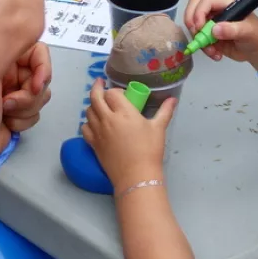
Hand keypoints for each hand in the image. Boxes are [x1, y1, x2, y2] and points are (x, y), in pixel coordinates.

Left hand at [1, 42, 51, 131]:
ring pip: (41, 97)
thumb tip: (28, 38)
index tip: (36, 84)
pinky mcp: (14, 115)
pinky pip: (35, 114)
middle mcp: (6, 73)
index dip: (42, 67)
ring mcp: (11, 94)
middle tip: (9, 102)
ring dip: (26, 108)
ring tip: (4, 114)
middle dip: (31, 93)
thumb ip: (7, 51)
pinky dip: (23, 121)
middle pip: (41, 76)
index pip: (36, 51)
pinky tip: (5, 124)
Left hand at [82, 78, 174, 192]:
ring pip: (88, 111)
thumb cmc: (149, 150)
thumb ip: (165, 111)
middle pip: (95, 97)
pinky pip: (85, 127)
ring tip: (99, 104)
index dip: (115, 91)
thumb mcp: (159, 128)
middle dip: (96, 88)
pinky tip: (94, 123)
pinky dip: (88, 121)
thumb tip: (173, 100)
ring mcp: (98, 131)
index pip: (112, 93)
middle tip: (100, 83)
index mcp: (124, 112)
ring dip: (93, 104)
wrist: (136, 175)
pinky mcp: (93, 143)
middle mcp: (107, 118)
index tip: (122, 94)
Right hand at [184, 0, 257, 61]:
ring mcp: (211, 22)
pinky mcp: (209, 35)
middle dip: (191, 22)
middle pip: (194, 7)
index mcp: (226, 3)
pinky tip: (216, 54)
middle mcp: (216, 10)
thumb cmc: (257, 36)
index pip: (206, 1)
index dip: (199, 13)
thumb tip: (214, 30)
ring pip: (194, 26)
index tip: (199, 27)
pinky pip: (199, 40)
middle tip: (197, 35)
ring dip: (200, 40)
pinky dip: (204, 48)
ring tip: (213, 51)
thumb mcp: (248, 32)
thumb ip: (233, 30)